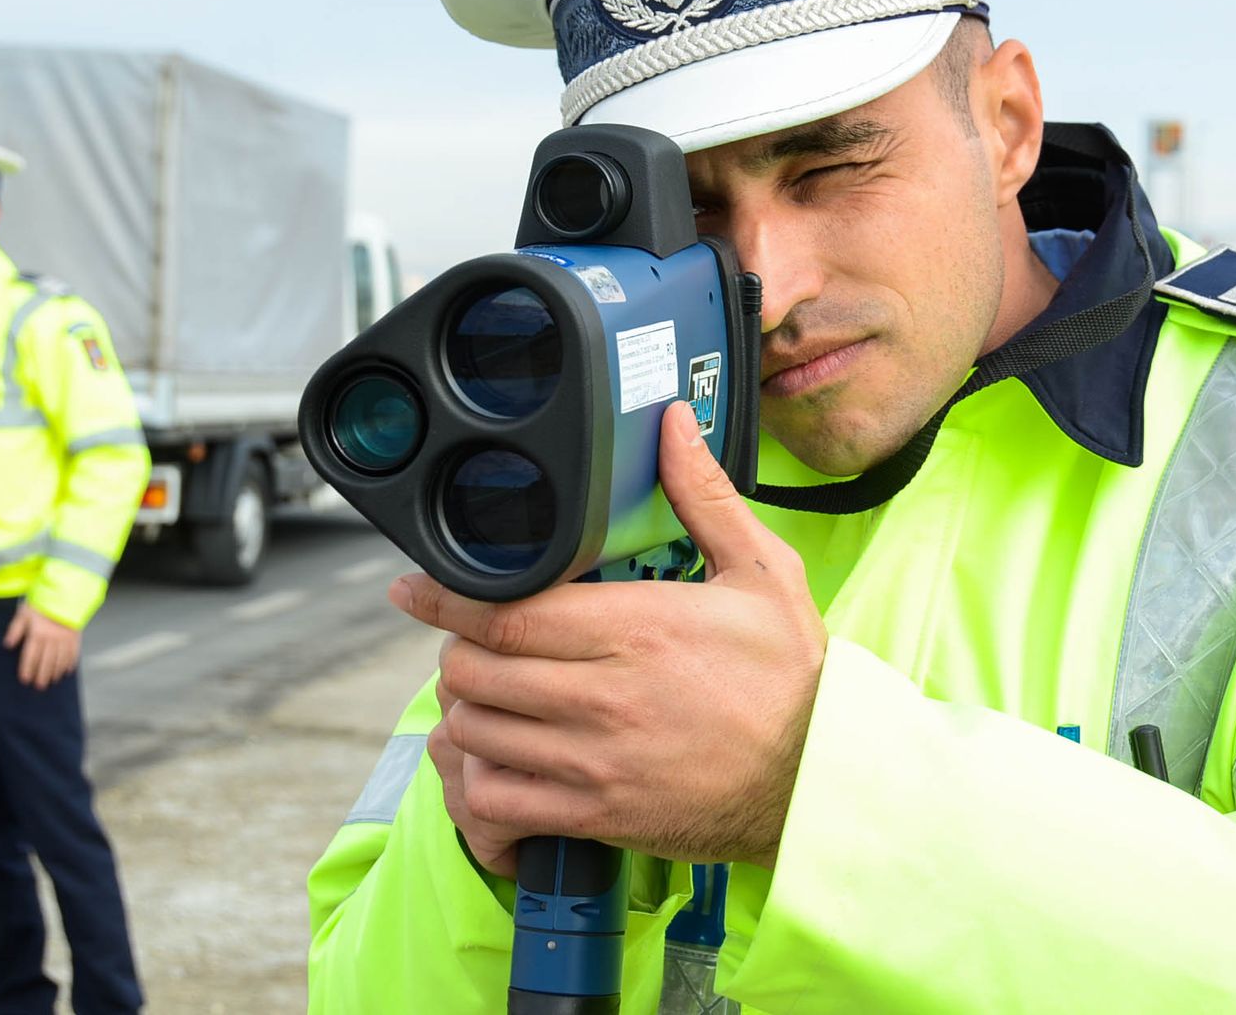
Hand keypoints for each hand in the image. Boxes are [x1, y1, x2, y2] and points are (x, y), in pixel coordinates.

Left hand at [3, 603, 81, 687]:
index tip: (25, 679)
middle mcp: (51, 638)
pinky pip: (73, 653)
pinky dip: (70, 664)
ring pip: (60, 660)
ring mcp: (65, 638)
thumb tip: (7, 645)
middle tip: (39, 686)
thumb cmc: (42, 604)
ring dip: (55, 672)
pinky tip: (66, 671)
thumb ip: (15, 629)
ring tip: (51, 681)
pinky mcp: (75, 636)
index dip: (27, 669)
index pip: (30, 656)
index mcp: (37, 633)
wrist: (65, 593)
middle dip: (41, 675)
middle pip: (46, 661)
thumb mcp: (24, 613)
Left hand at [392, 400, 825, 868]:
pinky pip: (498, 800)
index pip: (507, 612)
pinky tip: (500, 759)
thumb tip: (671, 422)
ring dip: (467, 710)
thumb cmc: (793, 676)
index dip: (446, 598)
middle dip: (458, 651)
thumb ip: (703, 496)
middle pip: (475, 670)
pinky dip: (480, 779)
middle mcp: (607, 695)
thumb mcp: (762, 572)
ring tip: (486, 694)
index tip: (415, 588)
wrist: (820, 781)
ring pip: (476, 732)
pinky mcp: (596, 813)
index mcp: (639, 627)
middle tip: (472, 642)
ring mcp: (596, 760)